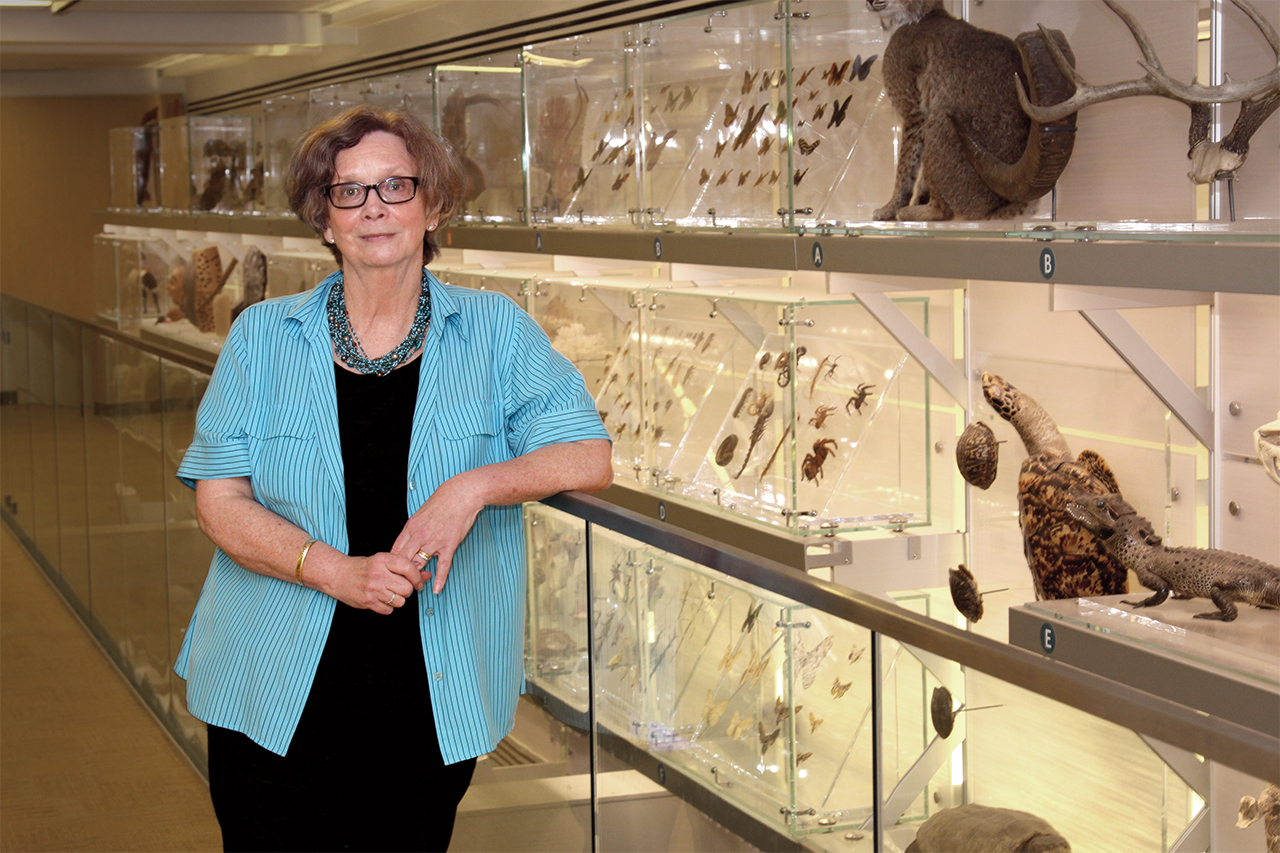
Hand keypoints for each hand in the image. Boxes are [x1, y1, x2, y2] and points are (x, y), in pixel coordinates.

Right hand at [330, 551, 422, 614]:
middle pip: (407, 588)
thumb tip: (427, 575)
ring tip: (389, 593)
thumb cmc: (363, 567)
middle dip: (408, 590)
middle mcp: (379, 574)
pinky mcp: (368, 602)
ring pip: (400, 601)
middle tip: (401, 587)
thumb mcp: (383, 561)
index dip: (418, 577)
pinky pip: (389, 610)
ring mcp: (373, 589)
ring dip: (398, 599)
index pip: (409, 568)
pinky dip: (388, 607)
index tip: (419, 582)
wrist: (338, 575)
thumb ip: (405, 568)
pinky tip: (381, 599)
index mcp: (383, 559)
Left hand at [391, 472, 482, 594]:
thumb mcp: (421, 513)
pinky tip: (437, 589)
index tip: (394, 572)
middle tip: (403, 583)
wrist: (461, 494)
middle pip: (404, 560)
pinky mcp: (449, 545)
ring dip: (418, 577)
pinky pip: (442, 566)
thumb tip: (409, 540)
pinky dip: (439, 579)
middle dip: (402, 574)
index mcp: (410, 527)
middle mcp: (419, 535)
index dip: (393, 564)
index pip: (395, 550)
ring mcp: (434, 541)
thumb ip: (414, 529)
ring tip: (417, 587)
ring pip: (420, 564)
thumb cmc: (442, 502)